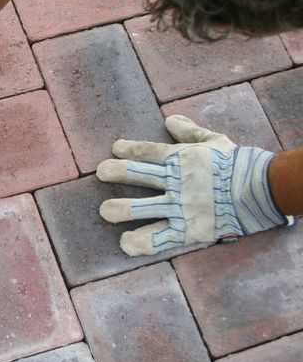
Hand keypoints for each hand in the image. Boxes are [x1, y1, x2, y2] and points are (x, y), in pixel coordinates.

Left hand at [96, 115, 290, 255]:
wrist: (261, 190)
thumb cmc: (238, 164)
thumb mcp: (215, 141)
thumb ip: (190, 131)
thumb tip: (169, 118)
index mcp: (180, 158)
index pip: (148, 152)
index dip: (130, 149)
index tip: (116, 148)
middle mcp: (175, 182)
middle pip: (137, 175)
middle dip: (116, 172)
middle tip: (100, 172)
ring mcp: (179, 206)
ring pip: (142, 208)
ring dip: (120, 209)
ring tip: (104, 211)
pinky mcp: (187, 229)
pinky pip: (159, 238)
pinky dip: (140, 242)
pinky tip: (125, 243)